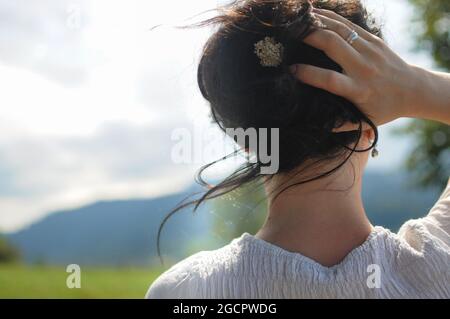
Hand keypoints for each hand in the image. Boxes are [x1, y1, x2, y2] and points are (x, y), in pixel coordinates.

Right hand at [289, 8, 420, 129]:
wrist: (413, 90)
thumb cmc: (383, 108)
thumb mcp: (364, 122)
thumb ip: (340, 125)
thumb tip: (315, 125)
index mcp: (359, 91)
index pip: (330, 80)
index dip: (308, 73)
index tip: (291, 69)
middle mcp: (364, 68)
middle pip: (333, 45)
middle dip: (309, 36)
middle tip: (289, 36)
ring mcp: (370, 51)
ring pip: (340, 30)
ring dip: (317, 22)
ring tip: (299, 21)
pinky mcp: (373, 40)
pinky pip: (348, 24)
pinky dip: (329, 18)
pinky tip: (315, 14)